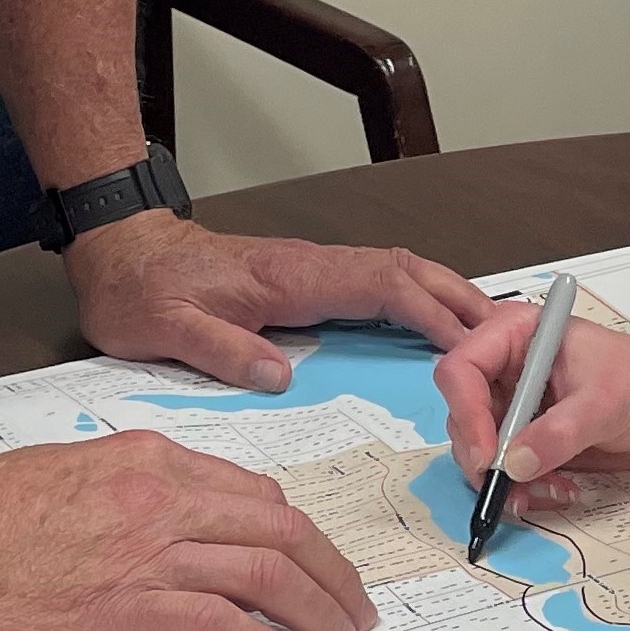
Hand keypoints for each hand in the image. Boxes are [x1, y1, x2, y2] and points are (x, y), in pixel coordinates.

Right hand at [0, 430, 375, 630]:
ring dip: (318, 614)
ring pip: (269, 576)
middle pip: (283, 533)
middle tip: (354, 612)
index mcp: (148, 460)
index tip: (318, 568)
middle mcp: (161, 497)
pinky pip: (224, 626)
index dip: (301, 538)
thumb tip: (172, 522)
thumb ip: (128, 490)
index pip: (256, 497)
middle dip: (333, 575)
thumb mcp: (65, 475)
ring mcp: (147, 552)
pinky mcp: (127, 609)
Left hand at [64, 212, 489, 392]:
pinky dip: (415, 300)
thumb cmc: (142, 290)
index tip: (472, 344)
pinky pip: (375, 286)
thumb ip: (223, 350)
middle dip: (460, 297)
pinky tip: (430, 327)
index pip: (381, 285)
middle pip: (406, 270)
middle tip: (509, 332)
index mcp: (291, 275)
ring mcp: (312, 271)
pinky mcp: (305, 281)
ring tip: (489, 331)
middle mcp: (311, 266)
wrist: (119, 253)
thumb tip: (281, 377)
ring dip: (445, 296)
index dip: (431, 313)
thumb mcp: (168, 327)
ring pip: (396, 274)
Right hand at [439, 302, 629, 503]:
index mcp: (517, 336)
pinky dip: (522, 486)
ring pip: (479, 448)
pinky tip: (555, 489)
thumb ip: (560, 431)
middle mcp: (507, 368)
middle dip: (484, 456)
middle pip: (462, 414)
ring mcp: (516, 403)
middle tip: (510, 486)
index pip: (463, 369)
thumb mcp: (606, 402)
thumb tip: (518, 461)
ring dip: (505, 479)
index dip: (467, 413)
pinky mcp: (528, 435)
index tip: (490, 455)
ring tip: (548, 490)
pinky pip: (505, 467)